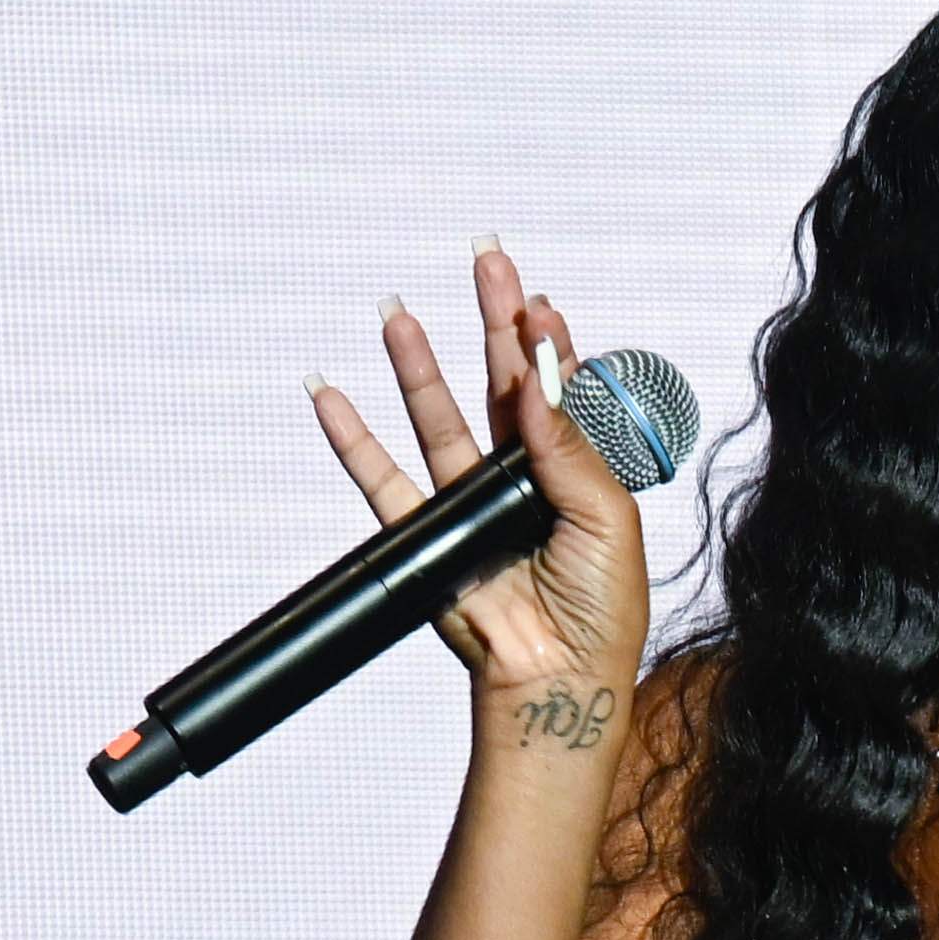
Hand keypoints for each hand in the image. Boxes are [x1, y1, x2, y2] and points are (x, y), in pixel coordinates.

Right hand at [306, 238, 649, 696]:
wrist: (556, 680)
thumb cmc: (601, 611)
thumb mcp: (607, 520)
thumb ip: (571, 449)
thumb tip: (537, 379)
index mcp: (577, 470)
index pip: (561, 390)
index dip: (549, 343)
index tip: (536, 299)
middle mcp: (523, 478)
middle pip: (502, 382)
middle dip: (492, 319)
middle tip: (485, 259)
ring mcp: (472, 504)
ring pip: (439, 417)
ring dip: (417, 364)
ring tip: (397, 312)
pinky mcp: (429, 536)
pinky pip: (382, 480)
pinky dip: (352, 439)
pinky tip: (331, 394)